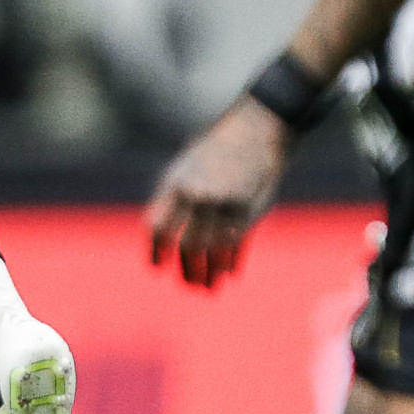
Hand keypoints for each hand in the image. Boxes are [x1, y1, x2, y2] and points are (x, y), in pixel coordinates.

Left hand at [147, 97, 290, 287]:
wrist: (258, 127)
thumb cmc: (220, 146)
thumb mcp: (189, 164)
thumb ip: (175, 196)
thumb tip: (162, 234)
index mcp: (177, 182)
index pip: (157, 226)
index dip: (155, 250)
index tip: (157, 265)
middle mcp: (197, 195)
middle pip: (185, 245)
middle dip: (186, 269)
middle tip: (189, 283)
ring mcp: (223, 203)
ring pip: (210, 250)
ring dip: (208, 273)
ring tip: (209, 286)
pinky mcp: (247, 208)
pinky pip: (235, 244)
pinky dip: (232, 262)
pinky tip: (231, 271)